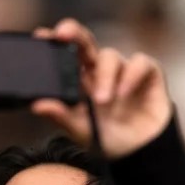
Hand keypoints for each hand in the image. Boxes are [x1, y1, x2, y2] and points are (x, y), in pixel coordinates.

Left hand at [31, 19, 172, 159]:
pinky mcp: (148, 73)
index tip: (41, 36)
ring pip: (110, 56)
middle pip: (85, 42)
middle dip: (74, 33)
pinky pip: (140, 63)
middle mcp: (100, 70)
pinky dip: (132, 75)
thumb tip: (36, 105)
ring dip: (105, 75)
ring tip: (102, 100)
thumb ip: (61, 116)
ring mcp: (123, 69)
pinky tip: (124, 92)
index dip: (54, 41)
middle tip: (63, 33)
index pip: (65, 54)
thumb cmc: (107, 137)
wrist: (139, 152)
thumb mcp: (80, 130)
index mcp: (80, 80)